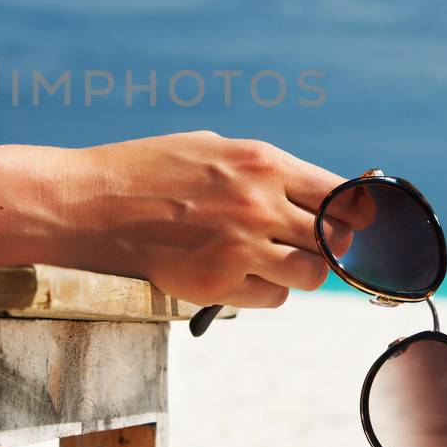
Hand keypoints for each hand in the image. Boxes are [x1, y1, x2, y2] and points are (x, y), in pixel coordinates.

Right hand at [73, 130, 346, 307]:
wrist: (91, 203)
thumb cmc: (149, 170)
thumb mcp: (213, 148)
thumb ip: (265, 170)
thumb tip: (314, 193)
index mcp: (263, 163)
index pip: (341, 196)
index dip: (356, 214)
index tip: (355, 224)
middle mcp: (259, 204)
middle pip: (333, 240)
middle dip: (327, 244)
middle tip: (306, 244)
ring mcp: (240, 247)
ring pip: (310, 275)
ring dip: (297, 270)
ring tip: (268, 259)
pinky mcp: (218, 284)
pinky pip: (272, 298)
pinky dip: (263, 290)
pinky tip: (236, 272)